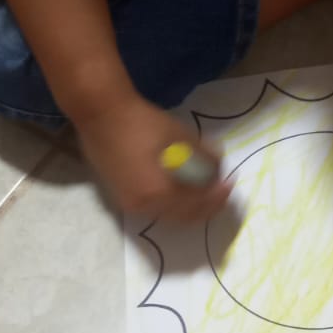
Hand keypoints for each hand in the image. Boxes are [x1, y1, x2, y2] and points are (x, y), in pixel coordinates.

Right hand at [76, 92, 230, 221]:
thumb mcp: (181, 136)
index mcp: (160, 192)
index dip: (218, 196)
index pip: (199, 204)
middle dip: (206, 206)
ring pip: (169, 216)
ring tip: (203, 191)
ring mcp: (131, 205)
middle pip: (185, 217)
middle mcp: (145, 207)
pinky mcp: (122, 198)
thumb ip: (204, 157)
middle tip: (221, 192)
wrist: (101, 115)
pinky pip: (154, 209)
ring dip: (189, 207)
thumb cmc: (144, 122)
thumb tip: (217, 169)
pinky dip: (172, 204)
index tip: (230, 184)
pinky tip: (179, 189)